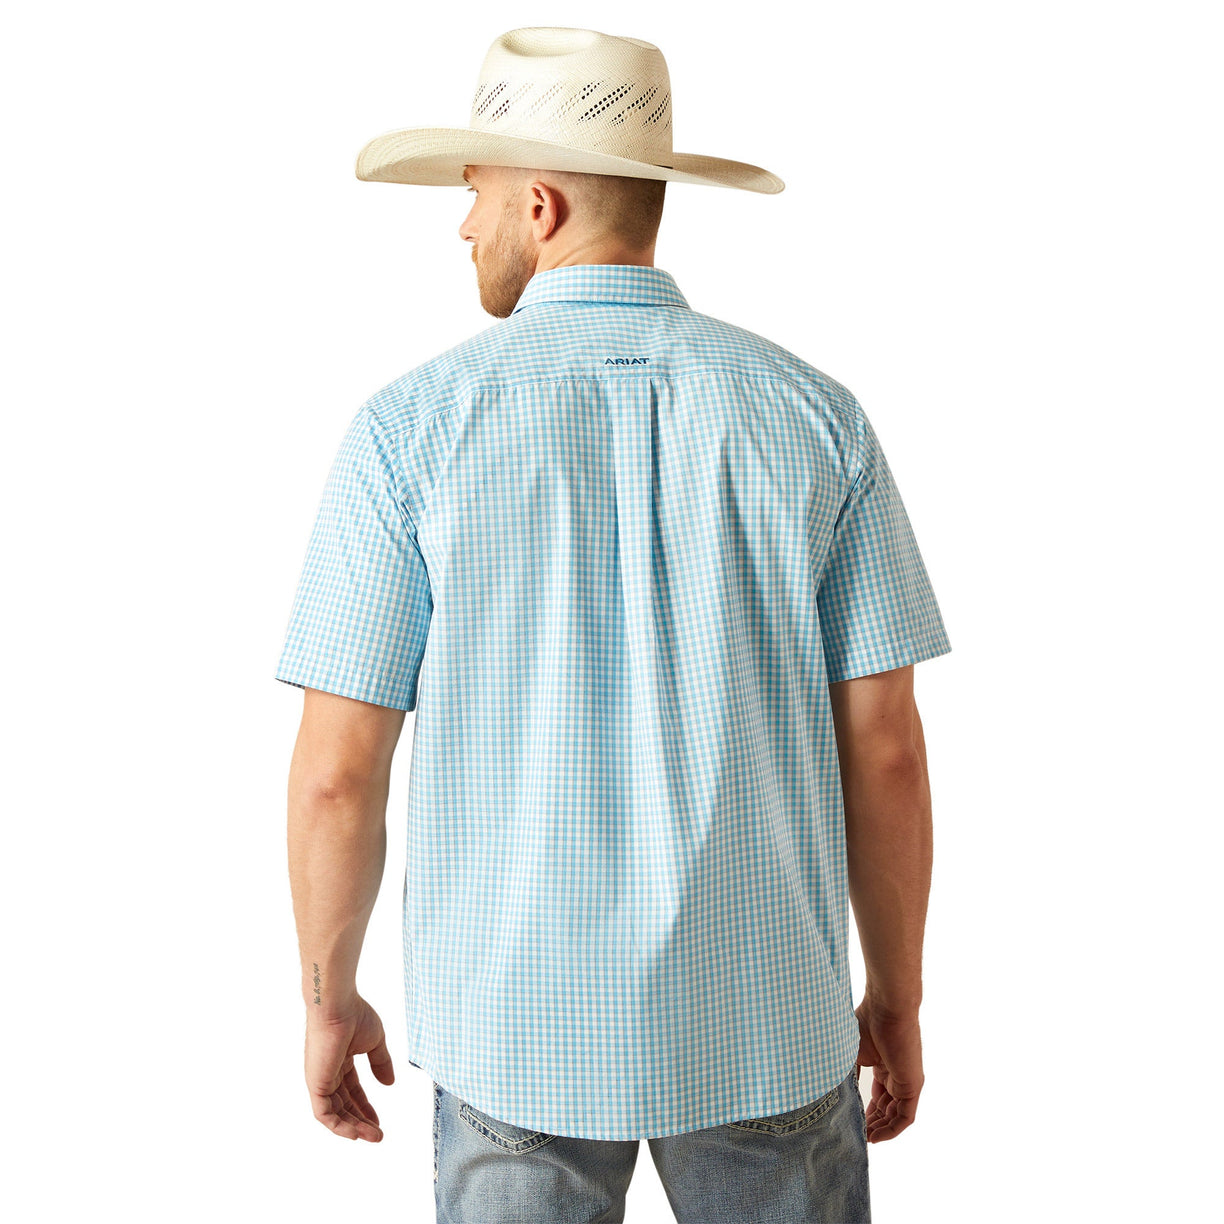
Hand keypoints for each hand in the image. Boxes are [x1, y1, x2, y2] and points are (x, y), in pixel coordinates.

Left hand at [303, 995, 394, 1140]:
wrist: (338, 1006)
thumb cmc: (355, 1016)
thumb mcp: (375, 1041)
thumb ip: (381, 1063)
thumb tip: (389, 1083)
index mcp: (340, 1060)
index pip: (352, 1090)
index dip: (365, 1106)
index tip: (379, 1121)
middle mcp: (328, 1072)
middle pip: (344, 1104)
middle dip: (361, 1121)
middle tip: (378, 1135)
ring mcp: (321, 1079)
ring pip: (335, 1113)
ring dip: (353, 1127)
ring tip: (373, 1137)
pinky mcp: (316, 1084)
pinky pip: (324, 1114)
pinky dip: (338, 1127)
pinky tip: (355, 1134)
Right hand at [854, 995, 922, 1142]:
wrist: (886, 1009)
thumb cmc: (866, 1024)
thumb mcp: (850, 1053)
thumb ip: (845, 1073)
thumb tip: (830, 1092)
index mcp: (882, 1065)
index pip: (877, 1096)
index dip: (865, 1111)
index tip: (851, 1121)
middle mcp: (896, 1075)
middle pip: (886, 1108)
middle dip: (872, 1123)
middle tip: (857, 1134)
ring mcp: (906, 1081)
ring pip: (895, 1115)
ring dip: (881, 1129)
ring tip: (864, 1138)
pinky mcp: (913, 1086)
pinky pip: (905, 1116)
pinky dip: (892, 1129)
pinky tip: (877, 1137)